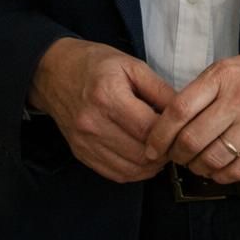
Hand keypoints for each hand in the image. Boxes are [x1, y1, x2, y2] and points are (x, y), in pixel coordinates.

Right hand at [29, 37, 174, 182]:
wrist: (54, 73)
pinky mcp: (81, 154)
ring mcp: (85, 143)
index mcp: (108, 97)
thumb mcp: (132, 66)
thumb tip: (185, 112)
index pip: (149, 129)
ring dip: (153, 165)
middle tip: (177, 141)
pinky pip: (115, 174)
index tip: (184, 128)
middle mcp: (93, 124)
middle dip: (165, 151)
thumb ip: (159, 90)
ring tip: (163, 149)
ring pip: (131, 169)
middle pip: (141, 154)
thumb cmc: (96, 65)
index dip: (172, 133)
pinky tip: (145, 157)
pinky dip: (135, 171)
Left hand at [143, 45, 239, 182]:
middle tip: (175, 156)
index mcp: (223, 76)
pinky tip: (217, 170)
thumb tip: (172, 120)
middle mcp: (239, 98)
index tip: (153, 146)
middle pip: (191, 139)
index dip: (159, 134)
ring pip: (212, 158)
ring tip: (197, 163)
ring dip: (197, 167)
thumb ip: (204, 89)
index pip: (179, 110)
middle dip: (176, 155)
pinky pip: (238, 170)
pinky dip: (221, 176)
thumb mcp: (232, 66)